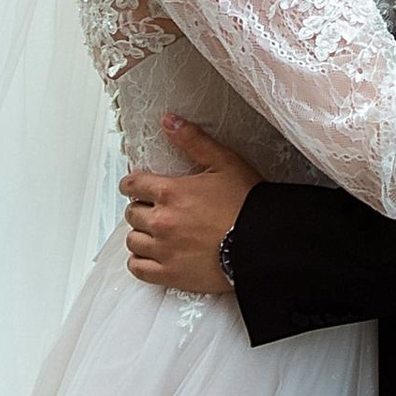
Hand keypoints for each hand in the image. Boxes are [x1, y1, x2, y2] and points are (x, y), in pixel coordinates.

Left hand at [123, 120, 257, 298]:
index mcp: (170, 192)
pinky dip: (139, 262)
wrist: (263, 243)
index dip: (132, 184)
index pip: (133, 185)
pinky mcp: (170, 274)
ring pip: (132, 241)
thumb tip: (169, 121)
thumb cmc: (248, 204)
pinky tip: (150, 256)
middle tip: (153, 210)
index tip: (134, 187)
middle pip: (131, 214)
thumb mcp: (224, 162)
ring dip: (140, 235)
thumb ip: (193, 141)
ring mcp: (163, 250)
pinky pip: (138, 268)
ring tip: (153, 233)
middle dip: (140, 209)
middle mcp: (161, 221)